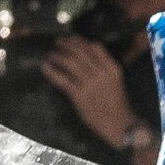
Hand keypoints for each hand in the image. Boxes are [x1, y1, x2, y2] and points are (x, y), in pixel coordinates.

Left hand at [44, 36, 134, 150]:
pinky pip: (62, 79)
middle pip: (80, 52)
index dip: (81, 41)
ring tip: (51, 55)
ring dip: (58, 56)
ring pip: (70, 63)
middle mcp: (101, 73)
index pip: (95, 47)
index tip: (72, 39)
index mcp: (112, 68)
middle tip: (58, 42)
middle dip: (67, 44)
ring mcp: (90, 84)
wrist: (119, 125)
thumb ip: (103, 69)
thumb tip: (85, 58)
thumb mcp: (115, 82)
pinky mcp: (79, 95)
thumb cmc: (117, 105)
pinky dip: (52, 71)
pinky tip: (46, 67)